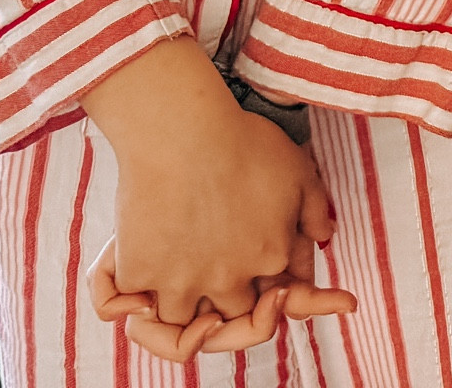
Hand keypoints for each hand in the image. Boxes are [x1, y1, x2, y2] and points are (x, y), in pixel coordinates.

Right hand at [81, 40, 354, 342]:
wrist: (184, 129)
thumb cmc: (243, 140)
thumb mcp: (299, 169)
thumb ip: (315, 209)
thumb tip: (324, 238)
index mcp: (270, 258)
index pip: (275, 301)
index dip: (267, 292)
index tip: (262, 277)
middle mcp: (228, 280)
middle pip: (228, 317)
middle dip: (223, 306)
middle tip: (207, 276)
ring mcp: (183, 282)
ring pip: (179, 323)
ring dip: (176, 308)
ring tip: (167, 284)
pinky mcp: (141, 274)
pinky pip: (128, 303)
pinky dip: (128, 296)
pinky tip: (136, 277)